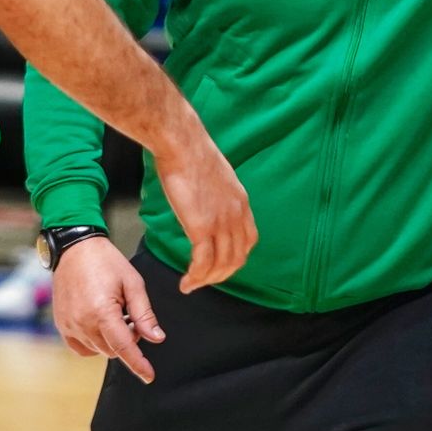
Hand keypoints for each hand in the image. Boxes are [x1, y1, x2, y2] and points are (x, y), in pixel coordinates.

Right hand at [51, 236, 164, 382]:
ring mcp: (69, 326)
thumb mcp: (133, 283)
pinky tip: (101, 322)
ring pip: (99, 349)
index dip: (138, 364)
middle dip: (128, 340)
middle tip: (131, 315)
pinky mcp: (62, 325)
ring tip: (115, 312)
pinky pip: (82, 348)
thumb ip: (144, 314)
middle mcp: (83, 323)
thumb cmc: (107, 262)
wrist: (75, 249)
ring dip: (112, 340)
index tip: (149, 376)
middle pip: (113, 350)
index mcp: (102, 313)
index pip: (124, 347)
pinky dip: (95, 342)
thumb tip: (156, 338)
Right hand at [153, 124, 257, 293]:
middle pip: (237, 257)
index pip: (248, 240)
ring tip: (192, 286)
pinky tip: (186, 281)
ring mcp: (221, 222)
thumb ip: (218, 194)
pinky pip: (203, 262)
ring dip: (206, 280)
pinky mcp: (201, 226)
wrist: (183, 144)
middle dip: (221, 275)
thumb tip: (208, 201)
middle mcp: (236, 214)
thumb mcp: (216, 176)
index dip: (236, 257)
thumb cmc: (192, 154)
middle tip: (205, 281)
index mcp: (241, 202)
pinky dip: (195, 276)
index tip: (221, 265)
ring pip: (221, 264)